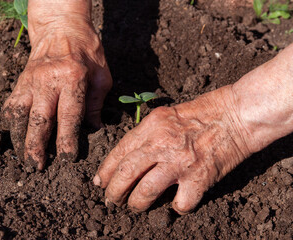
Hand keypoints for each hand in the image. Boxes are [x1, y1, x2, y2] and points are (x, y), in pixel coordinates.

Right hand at [2, 1, 111, 169]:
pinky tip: (12, 138)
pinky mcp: (20, 82)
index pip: (69, 115)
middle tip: (36, 166)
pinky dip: (10, 124)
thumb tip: (93, 129)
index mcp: (73, 78)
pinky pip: (10, 105)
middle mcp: (48, 81)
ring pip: (19, 115)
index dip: (67, 139)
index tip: (67, 158)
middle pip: (39, 119)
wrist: (61, 29)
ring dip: (19, 139)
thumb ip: (98, 103)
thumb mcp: (102, 75)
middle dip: (36, 146)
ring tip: (23, 158)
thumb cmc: (87, 52)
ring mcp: (30, 81)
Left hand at [93, 86, 251, 214]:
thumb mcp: (165, 115)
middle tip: (111, 200)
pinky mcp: (199, 179)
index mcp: (151, 127)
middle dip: (113, 192)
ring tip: (135, 207)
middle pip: (126, 173)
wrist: (235, 115)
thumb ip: (145, 134)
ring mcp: (180, 163)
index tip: (99, 182)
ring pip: (146, 192)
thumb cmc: (201, 112)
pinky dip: (176, 208)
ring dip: (136, 204)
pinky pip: (180, 203)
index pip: (119, 152)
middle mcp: (161, 144)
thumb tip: (127, 158)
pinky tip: (176, 204)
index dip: (106, 170)